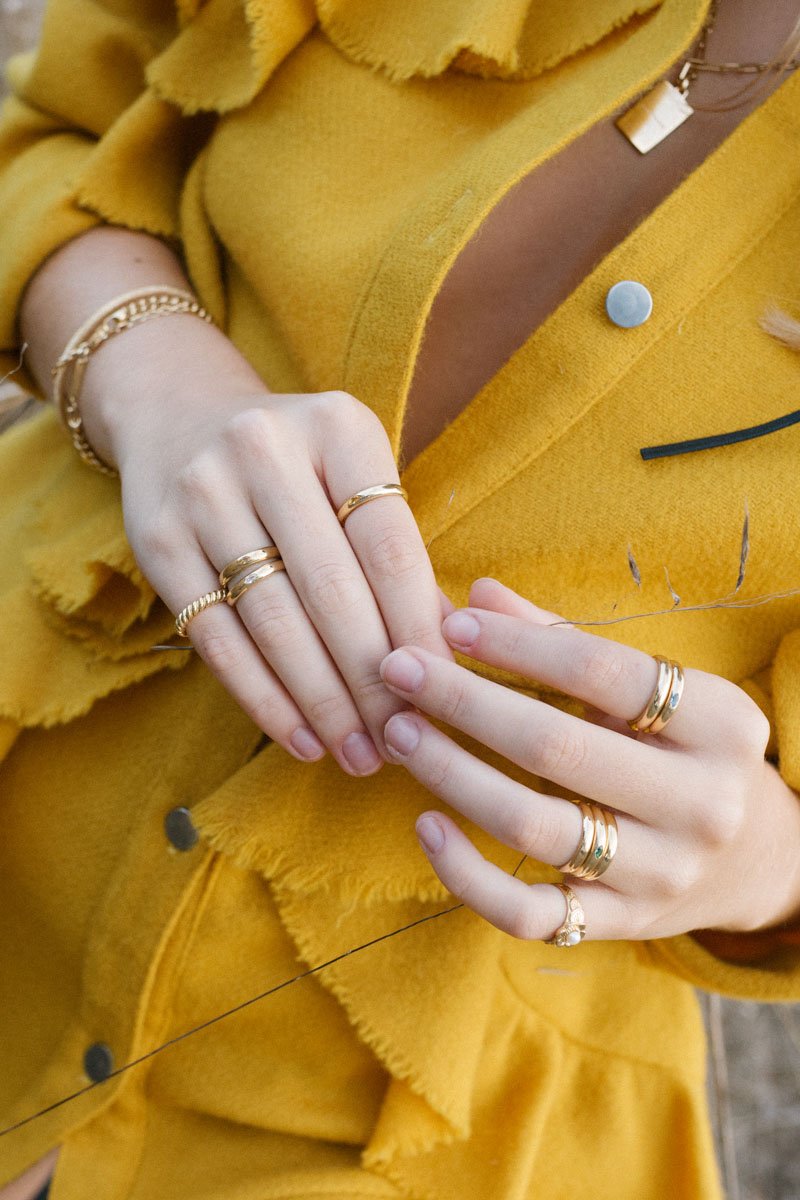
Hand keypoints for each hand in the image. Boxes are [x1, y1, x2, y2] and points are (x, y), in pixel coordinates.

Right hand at [89, 318, 450, 775]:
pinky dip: (263, 698)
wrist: (180, 416)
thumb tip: (451, 652)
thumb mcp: (354, 476)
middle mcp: (264, 450)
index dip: (418, 628)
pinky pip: (218, 639)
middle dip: (373, 679)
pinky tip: (300, 737)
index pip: (388, 546)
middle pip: (332, 589)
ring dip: (322, 701)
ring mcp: (203, 493)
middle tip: (403, 740)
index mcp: (337, 427)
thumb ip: (398, 553)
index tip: (443, 690)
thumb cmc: (297, 465)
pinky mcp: (158, 541)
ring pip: (274, 621)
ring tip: (358, 753)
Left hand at [378, 577, 799, 942]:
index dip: (518, 644)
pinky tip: (425, 825)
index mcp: (721, 723)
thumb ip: (565, 639)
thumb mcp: (653, 689)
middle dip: (463, 701)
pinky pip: (529, 913)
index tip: (452, 624)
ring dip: (451, 774)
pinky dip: (467, 875)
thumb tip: (477, 596)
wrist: (755, 856)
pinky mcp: (621, 925)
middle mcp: (700, 803)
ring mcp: (661, 873)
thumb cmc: (685, 747)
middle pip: (556, 747)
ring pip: (534, 826)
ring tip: (398, 731)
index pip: (603, 671)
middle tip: (398, 670)